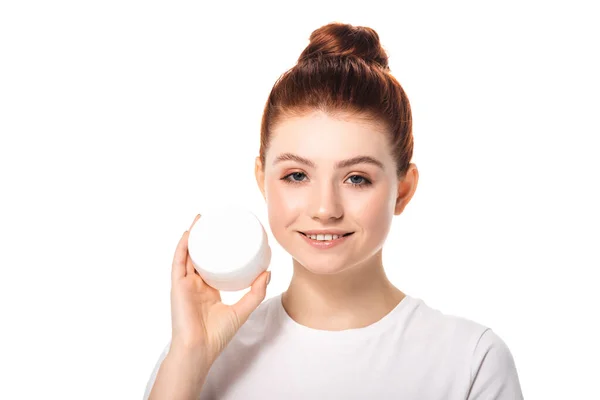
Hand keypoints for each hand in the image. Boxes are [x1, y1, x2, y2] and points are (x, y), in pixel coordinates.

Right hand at [169, 214, 270, 363]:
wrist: (199, 350)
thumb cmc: (217, 336)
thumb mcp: (242, 310)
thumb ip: (255, 293)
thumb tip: (267, 272)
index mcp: (208, 290)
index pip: (213, 264)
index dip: (220, 250)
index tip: (231, 235)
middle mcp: (195, 285)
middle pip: (199, 255)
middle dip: (205, 237)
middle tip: (216, 219)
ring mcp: (185, 284)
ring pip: (187, 254)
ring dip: (193, 236)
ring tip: (202, 219)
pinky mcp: (177, 286)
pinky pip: (178, 262)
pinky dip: (182, 247)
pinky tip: (188, 234)